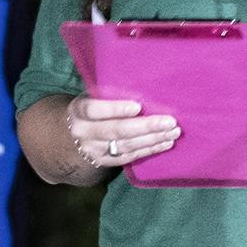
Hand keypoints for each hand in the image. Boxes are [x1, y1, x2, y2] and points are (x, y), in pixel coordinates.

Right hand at [65, 95, 180, 166]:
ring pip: (126, 145)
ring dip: (153, 139)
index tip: (138, 107)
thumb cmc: (92, 107)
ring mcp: (93, 150)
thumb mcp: (92, 96)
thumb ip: (110, 93)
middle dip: (146, 126)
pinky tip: (165, 143)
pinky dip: (149, 150)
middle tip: (170, 121)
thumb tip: (145, 84)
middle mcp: (83, 132)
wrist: (73, 135)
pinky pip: (129, 157)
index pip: (95, 110)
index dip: (116, 109)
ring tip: (173, 132)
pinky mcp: (104, 162)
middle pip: (116, 130)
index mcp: (79, 111)